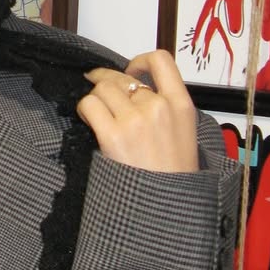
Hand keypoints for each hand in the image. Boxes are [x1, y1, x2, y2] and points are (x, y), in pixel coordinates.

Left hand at [76, 49, 198, 172]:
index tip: (131, 72)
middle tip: (101, 93)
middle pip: (122, 78)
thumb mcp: (184, 134)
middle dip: (108, 84)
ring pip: (103, 89)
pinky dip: (85, 110)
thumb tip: (136, 92)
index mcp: (181, 105)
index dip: (140, 61)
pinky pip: (89, 105)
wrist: (168, 209)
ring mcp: (135, 120)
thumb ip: (166, 109)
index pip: (161, 60)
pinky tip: (90, 121)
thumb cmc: (174, 177)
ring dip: (96, 99)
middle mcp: (158, 107)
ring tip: (98, 114)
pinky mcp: (113, 135)